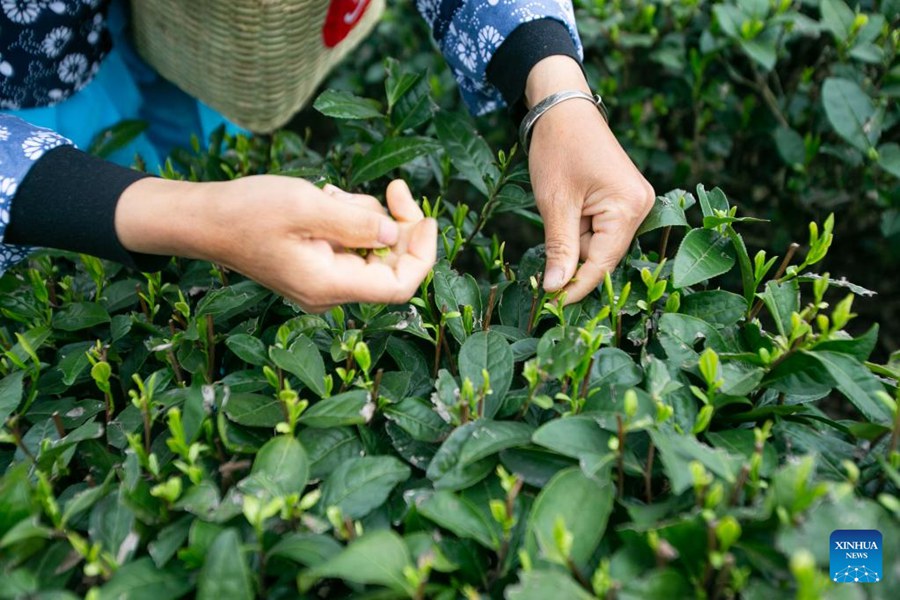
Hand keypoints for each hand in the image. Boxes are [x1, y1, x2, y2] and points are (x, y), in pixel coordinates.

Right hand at [115, 175, 436, 311]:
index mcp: (330, 285)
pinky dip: (346, 218)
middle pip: (389, 263)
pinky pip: (349, 242)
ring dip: (363, 215)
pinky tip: (321, 200)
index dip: (423, 253)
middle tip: (393, 186)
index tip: (426, 217)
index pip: (399, 285)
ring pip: (370, 247)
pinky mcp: (315, 264)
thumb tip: (395, 232)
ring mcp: (323, 279)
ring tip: (328, 194)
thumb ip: (356, 222)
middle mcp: (330, 291)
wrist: (203, 221)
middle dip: (395, 224)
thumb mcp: (307, 207)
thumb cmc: (247, 213)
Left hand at [525, 56, 654, 303]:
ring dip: (573, 241)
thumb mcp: (555, 203)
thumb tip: (555, 289)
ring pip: (599, 245)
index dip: (576, 286)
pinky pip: (600, 231)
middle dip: (572, 259)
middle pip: (603, 256)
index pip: (602, 264)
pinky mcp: (624, 201)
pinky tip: (566, 212)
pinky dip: (579, 231)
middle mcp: (641, 207)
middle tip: (545, 252)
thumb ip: (559, 249)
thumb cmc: (558, 148)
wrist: (563, 108)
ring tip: (558, 211)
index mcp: (629, 207)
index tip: (551, 304)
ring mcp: (635, 203)